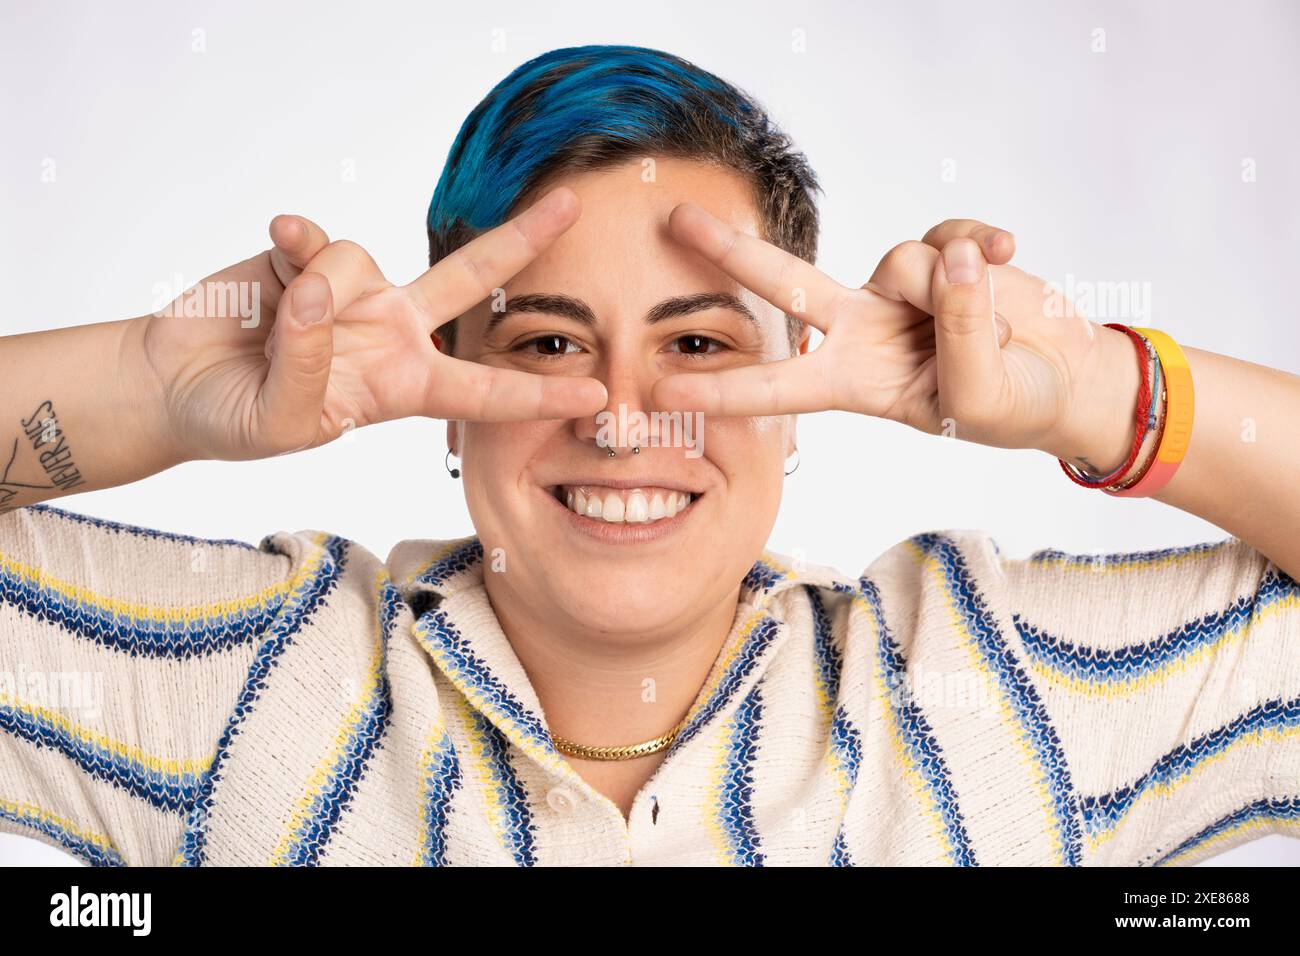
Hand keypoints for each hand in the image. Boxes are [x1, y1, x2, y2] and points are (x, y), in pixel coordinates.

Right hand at [133, 187, 607, 461]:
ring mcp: (355, 287)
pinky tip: (273, 255)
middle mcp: (393, 328)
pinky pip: (315, 236)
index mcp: (404, 385)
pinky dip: (292, 246)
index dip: (537, 394)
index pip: (482, 391)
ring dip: (315, 291)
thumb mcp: (281, 420)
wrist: (176, 384)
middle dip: (522, 239)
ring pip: (362, 261)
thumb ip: (307, 365)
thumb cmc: (237, 419)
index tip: (596, 398)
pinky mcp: (310, 253)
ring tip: (270, 330)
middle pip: (472, 277)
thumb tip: (319, 290)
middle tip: (575, 203)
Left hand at [653, 206, 1128, 459]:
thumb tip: (950, 258)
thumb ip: (961, 335)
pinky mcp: (938, 251)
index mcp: (853, 382)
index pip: (778, 386)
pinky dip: (985, 245)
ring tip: (998, 333)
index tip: (664, 394)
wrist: (1063, 379)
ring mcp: (897, 288)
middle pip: (785, 283)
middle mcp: (860, 329)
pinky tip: (1010, 259)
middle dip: (730, 252)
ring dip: (962, 294)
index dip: (724, 392)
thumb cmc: (1010, 407)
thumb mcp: (979, 397)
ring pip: (905, 261)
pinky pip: (952, 232)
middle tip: (671, 219)